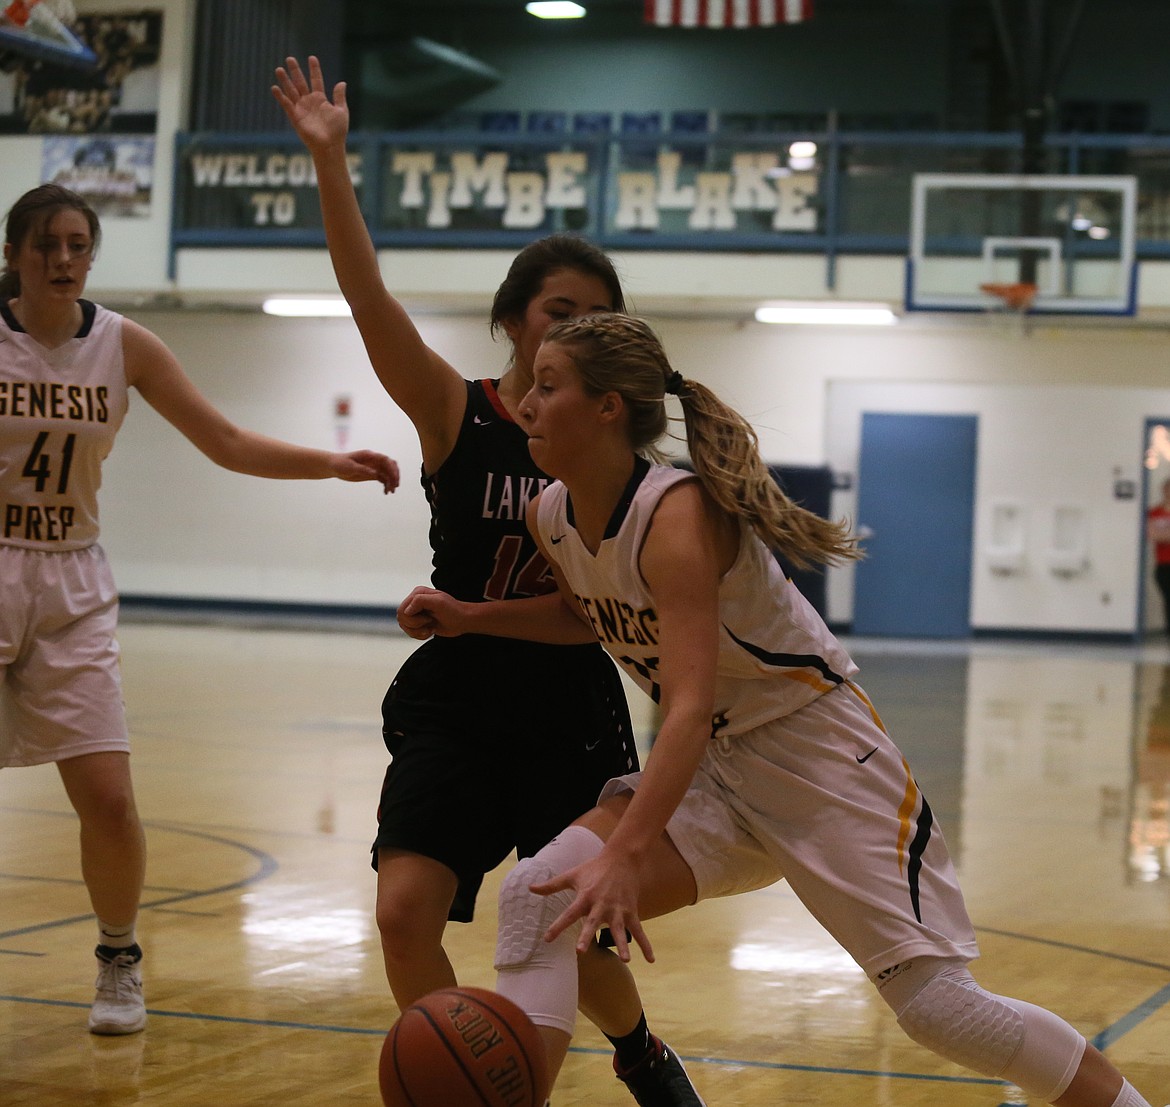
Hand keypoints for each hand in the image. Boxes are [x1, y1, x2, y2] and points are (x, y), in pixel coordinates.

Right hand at [272, 55, 347, 150]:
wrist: (330, 146)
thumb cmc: (337, 131)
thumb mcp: (341, 111)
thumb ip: (339, 97)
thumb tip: (342, 83)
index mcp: (320, 99)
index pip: (316, 80)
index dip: (314, 69)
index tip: (312, 58)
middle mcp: (309, 102)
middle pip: (300, 83)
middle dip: (295, 71)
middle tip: (290, 58)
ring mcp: (301, 109)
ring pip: (291, 91)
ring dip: (285, 80)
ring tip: (279, 69)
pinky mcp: (295, 117)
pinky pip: (286, 104)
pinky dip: (280, 97)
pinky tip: (275, 87)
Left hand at [330, 450, 399, 491]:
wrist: (334, 466)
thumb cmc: (340, 464)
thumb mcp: (350, 467)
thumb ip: (363, 469)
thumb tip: (375, 473)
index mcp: (370, 456)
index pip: (386, 460)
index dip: (392, 468)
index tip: (394, 478)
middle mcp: (374, 461)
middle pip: (390, 466)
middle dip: (395, 475)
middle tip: (395, 486)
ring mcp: (374, 467)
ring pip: (388, 474)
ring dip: (391, 482)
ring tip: (391, 491)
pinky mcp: (372, 474)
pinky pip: (383, 479)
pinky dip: (386, 485)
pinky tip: (386, 492)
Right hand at [397, 586, 466, 638]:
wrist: (462, 621)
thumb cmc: (454, 610)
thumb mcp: (439, 602)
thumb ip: (420, 601)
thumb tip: (406, 610)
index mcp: (417, 593)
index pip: (402, 610)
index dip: (413, 618)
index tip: (428, 617)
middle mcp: (414, 602)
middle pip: (402, 619)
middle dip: (416, 625)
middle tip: (430, 622)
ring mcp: (416, 612)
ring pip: (405, 627)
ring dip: (419, 631)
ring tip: (431, 626)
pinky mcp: (418, 622)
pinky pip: (410, 632)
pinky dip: (421, 635)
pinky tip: (431, 630)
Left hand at [531, 852, 653, 963]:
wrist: (621, 857)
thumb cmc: (594, 868)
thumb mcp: (572, 874)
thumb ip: (551, 885)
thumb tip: (530, 888)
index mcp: (585, 896)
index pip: (569, 913)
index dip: (557, 926)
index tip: (547, 939)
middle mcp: (601, 904)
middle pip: (592, 923)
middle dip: (587, 936)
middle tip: (581, 951)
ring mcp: (618, 909)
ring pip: (620, 929)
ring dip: (622, 945)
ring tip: (625, 960)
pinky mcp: (631, 911)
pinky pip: (639, 931)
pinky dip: (646, 945)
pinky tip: (650, 960)